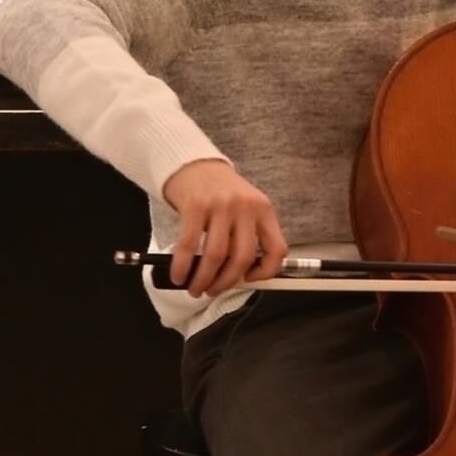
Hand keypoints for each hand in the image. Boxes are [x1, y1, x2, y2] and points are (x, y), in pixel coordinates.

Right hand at [161, 159, 287, 297]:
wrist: (194, 164)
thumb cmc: (221, 191)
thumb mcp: (246, 207)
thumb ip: (249, 234)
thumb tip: (243, 273)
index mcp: (264, 210)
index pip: (277, 248)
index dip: (267, 271)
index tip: (251, 279)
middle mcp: (245, 208)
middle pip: (242, 257)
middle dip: (226, 282)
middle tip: (213, 291)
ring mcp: (220, 206)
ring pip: (216, 255)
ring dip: (203, 278)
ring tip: (196, 288)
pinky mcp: (195, 206)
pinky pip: (188, 245)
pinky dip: (182, 266)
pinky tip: (178, 275)